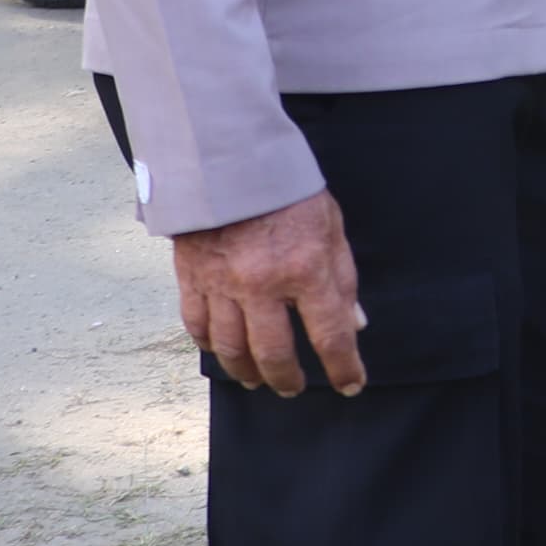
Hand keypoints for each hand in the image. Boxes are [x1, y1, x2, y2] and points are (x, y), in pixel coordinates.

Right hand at [170, 190, 366, 397]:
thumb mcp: (331, 227)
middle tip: (293, 388)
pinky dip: (211, 346)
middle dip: (287, 379)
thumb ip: (342, 280)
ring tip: (257, 380)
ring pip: (231, 349)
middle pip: (273, 354)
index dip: (344, 367)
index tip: (350, 384)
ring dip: (247, 372)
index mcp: (305, 268)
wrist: (230, 158)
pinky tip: (223, 352)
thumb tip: (354, 325)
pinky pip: (198, 326)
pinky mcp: (192, 276)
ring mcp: (222, 283)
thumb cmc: (287, 190)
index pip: (330, 336)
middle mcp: (262, 283)